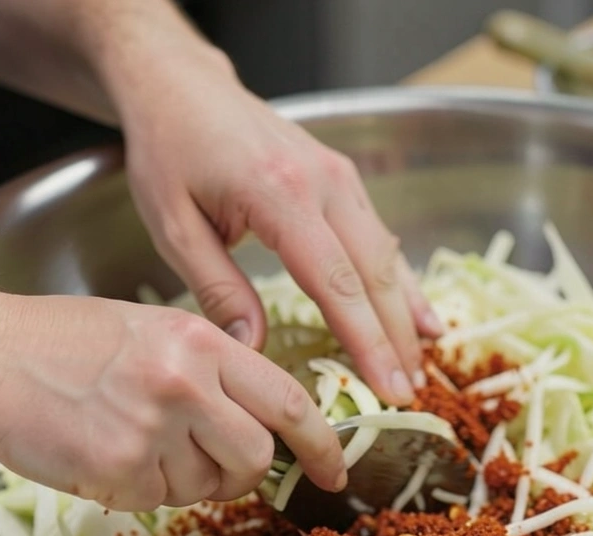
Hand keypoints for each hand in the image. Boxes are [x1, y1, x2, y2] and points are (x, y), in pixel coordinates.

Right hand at [0, 294, 346, 510]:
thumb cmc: (62, 340)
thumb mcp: (152, 329)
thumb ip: (210, 369)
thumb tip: (256, 422)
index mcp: (200, 340)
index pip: (287, 399)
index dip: (321, 442)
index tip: (334, 469)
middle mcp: (185, 382)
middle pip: (255, 455)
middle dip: (244, 472)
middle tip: (213, 465)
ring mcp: (151, 428)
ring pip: (206, 484)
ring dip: (182, 479)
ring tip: (133, 439)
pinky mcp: (117, 469)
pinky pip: (157, 500)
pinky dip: (139, 488)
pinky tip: (105, 452)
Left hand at [115, 48, 442, 405]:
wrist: (181, 87)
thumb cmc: (169, 151)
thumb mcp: (173, 226)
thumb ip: (217, 288)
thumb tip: (255, 348)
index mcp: (280, 194)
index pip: (337, 281)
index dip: (367, 340)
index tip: (388, 385)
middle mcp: (323, 181)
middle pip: (375, 271)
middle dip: (396, 337)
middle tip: (410, 392)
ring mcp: (339, 175)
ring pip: (386, 253)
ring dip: (406, 311)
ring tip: (423, 363)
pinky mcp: (342, 177)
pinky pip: (379, 234)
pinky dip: (399, 278)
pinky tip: (415, 313)